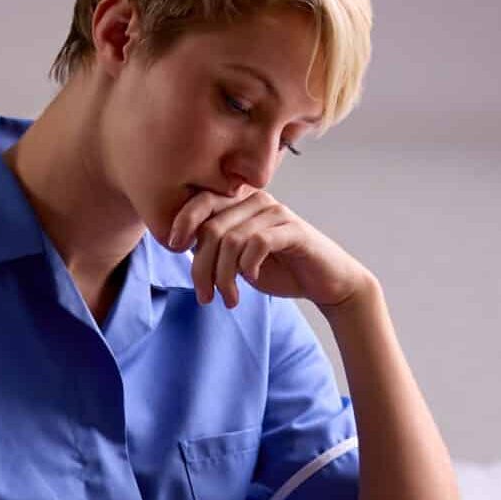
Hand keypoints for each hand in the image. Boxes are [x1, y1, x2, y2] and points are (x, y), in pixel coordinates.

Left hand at [163, 187, 375, 310]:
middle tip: (206, 296)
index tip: (174, 249)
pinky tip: (251, 280)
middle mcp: (257, 201)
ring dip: (223, 276)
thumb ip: (214, 246)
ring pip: (231, 240)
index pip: (201, 202)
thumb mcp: (237, 258)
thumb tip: (179, 244)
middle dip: (201, 267)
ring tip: (229, 298)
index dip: (182, 223)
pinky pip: (256, 244)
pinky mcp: (293, 230)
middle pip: (211, 228)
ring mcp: (276, 213)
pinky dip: (247, 266)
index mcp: (241, 202)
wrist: (325, 283)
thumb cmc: (279, 269)